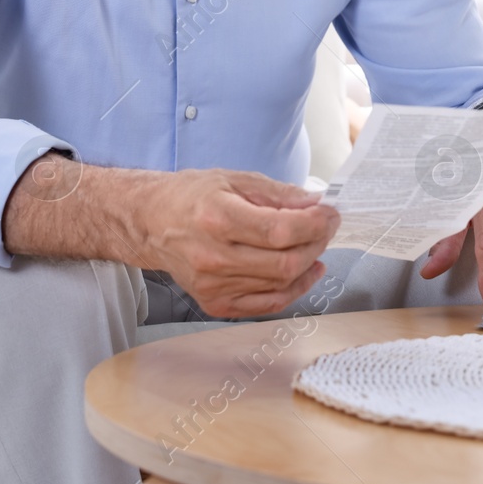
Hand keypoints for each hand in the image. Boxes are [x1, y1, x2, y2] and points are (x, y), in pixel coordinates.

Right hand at [139, 169, 339, 317]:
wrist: (152, 223)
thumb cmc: (191, 196)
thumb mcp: (234, 179)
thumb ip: (278, 193)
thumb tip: (316, 205)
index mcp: (217, 218)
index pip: (280, 231)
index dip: (315, 224)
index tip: (330, 214)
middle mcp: (213, 256)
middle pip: (284, 263)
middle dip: (317, 243)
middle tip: (326, 227)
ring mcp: (213, 285)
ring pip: (280, 285)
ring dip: (309, 264)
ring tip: (315, 244)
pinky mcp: (215, 303)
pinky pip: (267, 304)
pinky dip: (293, 289)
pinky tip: (305, 271)